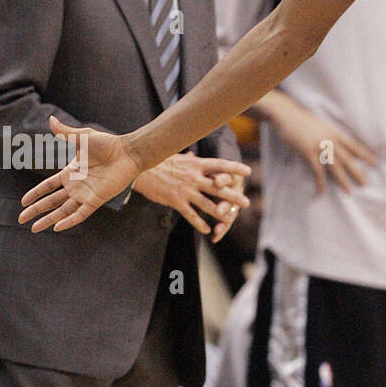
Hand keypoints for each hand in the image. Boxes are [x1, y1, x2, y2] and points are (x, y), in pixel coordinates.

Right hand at [19, 117, 142, 231]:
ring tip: (34, 228)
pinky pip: (80, 214)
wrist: (127, 152)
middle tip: (21, 220)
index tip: (23, 201)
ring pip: (63, 211)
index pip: (48, 186)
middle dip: (36, 210)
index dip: (35, 194)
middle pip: (51, 201)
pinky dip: (69, 221)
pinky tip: (57, 228)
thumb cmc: (107, 144)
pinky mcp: (96, 199)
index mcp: (70, 172)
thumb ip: (65, 132)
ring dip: (48, 219)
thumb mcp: (82, 137)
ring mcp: (85, 194)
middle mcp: (76, 186)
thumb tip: (50, 119)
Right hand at [133, 153, 250, 238]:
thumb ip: (188, 160)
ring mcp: (185, 190)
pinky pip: (191, 214)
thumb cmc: (157, 162)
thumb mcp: (175, 157)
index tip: (247, 171)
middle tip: (246, 203)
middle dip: (233, 196)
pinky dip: (200, 223)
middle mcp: (193, 177)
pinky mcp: (175, 201)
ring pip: (207, 203)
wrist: (138, 169)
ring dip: (220, 212)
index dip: (234, 168)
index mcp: (195, 164)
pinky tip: (208, 230)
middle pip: (218, 187)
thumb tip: (194, 156)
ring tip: (230, 218)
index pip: (219, 165)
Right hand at [271, 103, 374, 193]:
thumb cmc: (302, 119)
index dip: (364, 155)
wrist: (286, 114)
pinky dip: (320, 182)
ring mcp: (320, 147)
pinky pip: (317, 171)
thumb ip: (329, 134)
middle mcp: (330, 140)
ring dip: (343, 180)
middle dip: (357, 172)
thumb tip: (336, 145)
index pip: (354, 145)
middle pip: (347, 159)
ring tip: (349, 191)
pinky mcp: (308, 152)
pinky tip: (321, 191)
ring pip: (335, 167)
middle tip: (366, 184)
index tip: (374, 163)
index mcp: (335, 132)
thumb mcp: (321, 124)